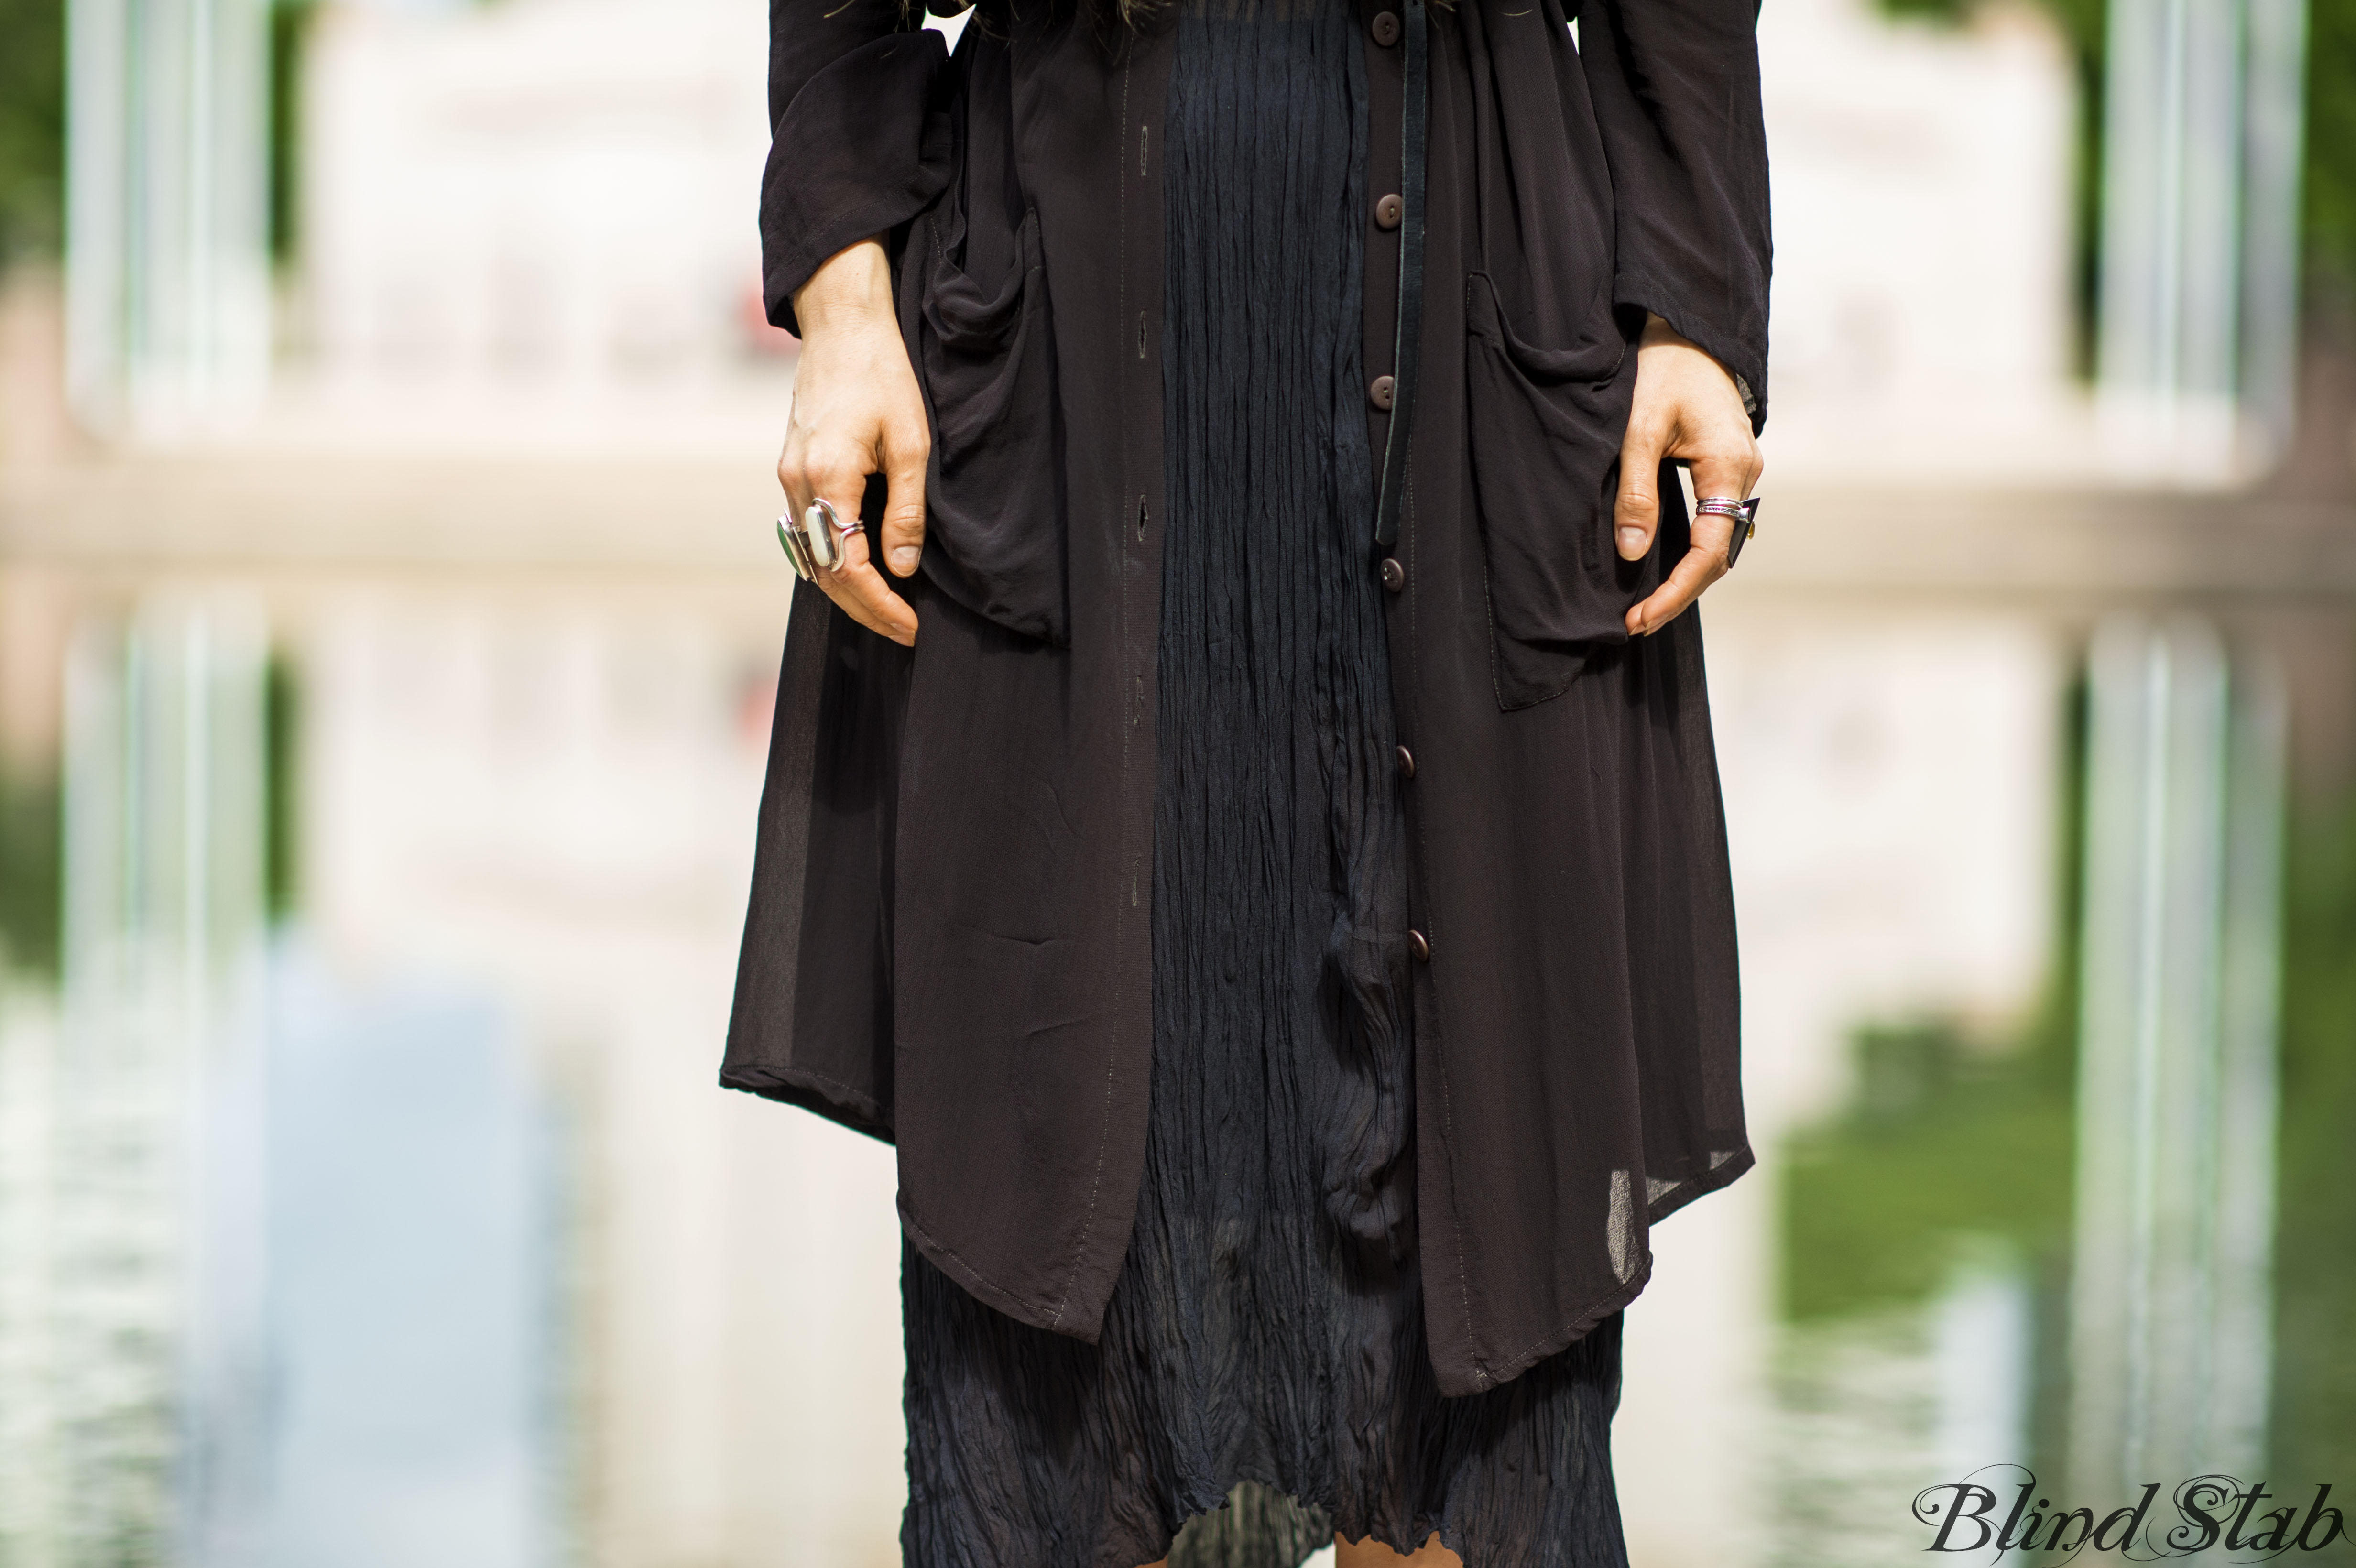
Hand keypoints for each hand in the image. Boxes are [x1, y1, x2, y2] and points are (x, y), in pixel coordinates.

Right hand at [779, 237, 929, 646]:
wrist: (842, 326)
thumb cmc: (882, 374)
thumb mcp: (911, 443)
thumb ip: (906, 510)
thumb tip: (903, 568)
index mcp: (827, 477)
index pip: (847, 567)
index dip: (880, 604)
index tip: (911, 625)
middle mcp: (797, 483)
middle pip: (823, 572)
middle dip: (864, 608)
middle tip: (904, 630)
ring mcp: (788, 476)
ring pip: (810, 556)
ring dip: (846, 590)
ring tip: (887, 611)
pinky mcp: (791, 468)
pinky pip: (805, 532)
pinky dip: (831, 561)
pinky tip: (860, 572)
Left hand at [1613, 314, 1762, 637]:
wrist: (1688, 332)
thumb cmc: (1663, 371)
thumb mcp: (1638, 429)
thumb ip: (1636, 491)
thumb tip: (1632, 551)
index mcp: (1730, 467)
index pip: (1708, 552)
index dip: (1675, 592)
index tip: (1639, 618)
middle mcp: (1746, 474)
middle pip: (1719, 556)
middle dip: (1679, 593)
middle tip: (1636, 623)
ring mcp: (1742, 472)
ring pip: (1720, 543)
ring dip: (1686, 577)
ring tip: (1646, 607)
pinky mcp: (1729, 469)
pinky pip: (1717, 524)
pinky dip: (1691, 553)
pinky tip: (1662, 567)